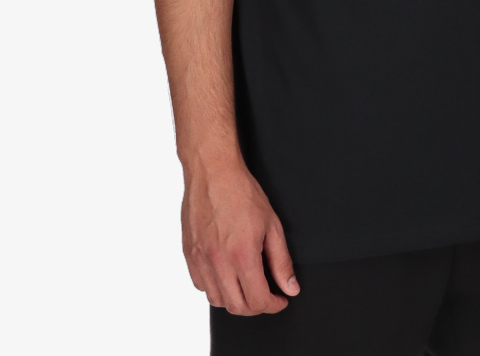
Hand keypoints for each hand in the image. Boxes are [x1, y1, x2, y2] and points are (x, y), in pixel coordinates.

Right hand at [181, 160, 300, 314]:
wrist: (212, 171)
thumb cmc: (241, 192)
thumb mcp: (272, 224)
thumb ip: (281, 260)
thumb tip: (290, 287)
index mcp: (242, 255)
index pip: (258, 301)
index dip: (274, 305)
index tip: (280, 299)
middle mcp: (218, 262)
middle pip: (237, 307)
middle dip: (256, 306)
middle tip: (266, 295)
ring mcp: (201, 259)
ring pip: (217, 300)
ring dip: (235, 300)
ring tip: (246, 285)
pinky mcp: (189, 254)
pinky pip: (200, 285)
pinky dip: (215, 287)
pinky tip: (226, 274)